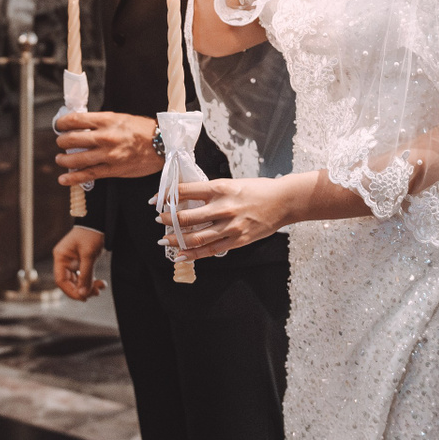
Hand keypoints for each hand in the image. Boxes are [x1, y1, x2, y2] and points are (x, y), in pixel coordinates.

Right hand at [52, 226, 105, 300]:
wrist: (99, 221)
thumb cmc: (91, 234)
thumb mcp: (89, 255)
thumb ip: (85, 275)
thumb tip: (82, 295)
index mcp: (61, 257)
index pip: (61, 280)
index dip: (71, 291)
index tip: (84, 298)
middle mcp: (64, 260)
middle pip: (69, 282)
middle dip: (83, 289)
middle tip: (96, 292)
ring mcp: (72, 262)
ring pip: (77, 281)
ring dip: (88, 286)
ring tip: (101, 287)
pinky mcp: (80, 262)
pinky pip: (83, 276)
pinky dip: (91, 281)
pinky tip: (100, 283)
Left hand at [56, 111, 163, 185]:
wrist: (163, 145)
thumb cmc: (143, 130)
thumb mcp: (120, 118)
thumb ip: (101, 122)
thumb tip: (81, 125)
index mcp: (107, 120)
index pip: (75, 120)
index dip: (61, 123)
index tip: (58, 125)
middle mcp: (105, 137)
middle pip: (71, 139)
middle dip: (61, 142)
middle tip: (61, 143)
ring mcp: (108, 155)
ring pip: (76, 159)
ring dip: (63, 160)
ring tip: (61, 159)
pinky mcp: (112, 170)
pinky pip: (88, 174)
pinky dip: (72, 178)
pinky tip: (63, 179)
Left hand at [156, 176, 294, 260]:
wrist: (283, 201)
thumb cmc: (258, 189)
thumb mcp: (231, 183)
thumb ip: (211, 192)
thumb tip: (187, 198)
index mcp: (220, 188)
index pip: (184, 191)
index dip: (166, 195)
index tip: (155, 200)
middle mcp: (222, 207)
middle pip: (185, 217)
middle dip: (167, 220)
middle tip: (158, 220)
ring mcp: (230, 226)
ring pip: (195, 237)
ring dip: (176, 239)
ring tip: (164, 240)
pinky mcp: (237, 240)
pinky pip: (211, 250)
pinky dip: (193, 254)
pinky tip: (181, 256)